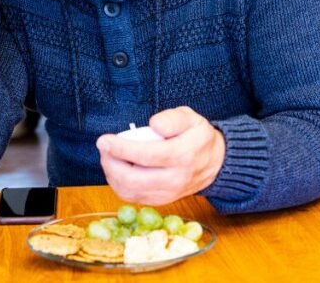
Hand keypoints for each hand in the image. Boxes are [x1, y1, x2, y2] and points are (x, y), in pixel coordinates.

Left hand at [96, 106, 225, 205]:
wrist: (215, 164)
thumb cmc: (198, 138)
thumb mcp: (191, 118)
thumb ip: (173, 118)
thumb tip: (153, 125)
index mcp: (183, 156)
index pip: (146, 156)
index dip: (120, 149)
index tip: (104, 140)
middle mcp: (175, 179)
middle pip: (133, 179)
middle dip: (111, 163)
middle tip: (104, 147)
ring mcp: (168, 193)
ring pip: (130, 191)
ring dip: (112, 175)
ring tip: (109, 157)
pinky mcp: (162, 201)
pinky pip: (133, 198)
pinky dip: (119, 185)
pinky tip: (117, 170)